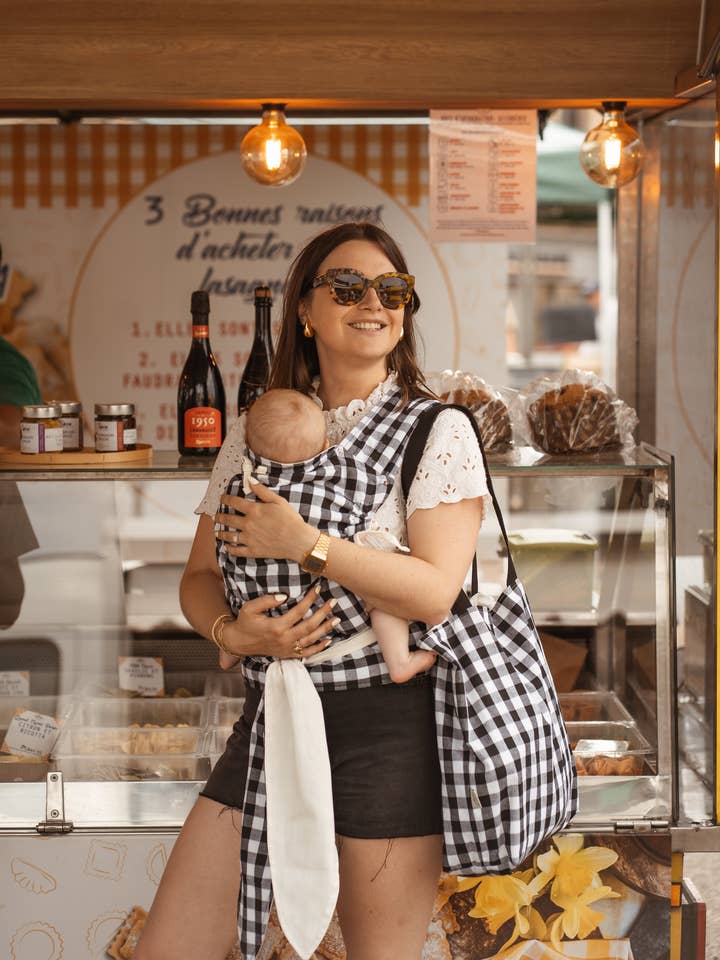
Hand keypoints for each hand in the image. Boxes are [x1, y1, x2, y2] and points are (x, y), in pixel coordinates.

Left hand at [217, 479, 316, 562]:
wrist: (298, 540)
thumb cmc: (290, 520)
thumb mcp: (278, 501)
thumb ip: (262, 491)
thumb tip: (250, 480)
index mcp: (254, 510)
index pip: (234, 502)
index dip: (226, 499)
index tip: (222, 498)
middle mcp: (248, 524)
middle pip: (228, 519)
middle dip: (220, 517)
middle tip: (215, 516)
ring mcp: (249, 538)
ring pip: (230, 535)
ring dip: (221, 533)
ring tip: (217, 532)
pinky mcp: (253, 550)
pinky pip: (237, 550)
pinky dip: (230, 549)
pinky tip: (227, 547)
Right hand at [222, 584, 338, 658]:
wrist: (239, 643)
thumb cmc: (245, 622)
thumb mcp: (250, 608)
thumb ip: (266, 600)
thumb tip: (284, 596)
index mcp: (276, 627)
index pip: (299, 611)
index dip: (310, 599)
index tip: (318, 588)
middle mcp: (284, 639)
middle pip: (310, 625)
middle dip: (324, 612)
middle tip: (334, 601)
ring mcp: (287, 649)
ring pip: (312, 639)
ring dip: (326, 629)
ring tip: (337, 618)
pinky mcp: (288, 655)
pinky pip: (307, 653)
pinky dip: (319, 647)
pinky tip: (329, 639)